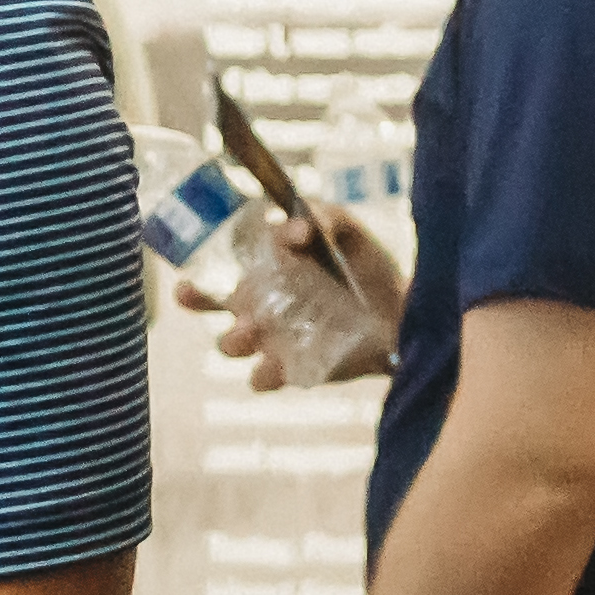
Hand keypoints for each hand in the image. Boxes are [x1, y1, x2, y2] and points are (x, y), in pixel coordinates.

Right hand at [187, 203, 401, 389]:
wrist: (407, 314)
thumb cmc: (370, 268)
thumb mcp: (347, 231)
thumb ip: (321, 216)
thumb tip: (295, 227)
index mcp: (265, 268)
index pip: (222, 258)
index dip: (214, 251)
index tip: (248, 243)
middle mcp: (259, 304)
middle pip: (211, 303)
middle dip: (196, 298)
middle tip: (188, 291)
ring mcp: (272, 339)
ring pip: (231, 343)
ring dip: (232, 337)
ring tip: (249, 330)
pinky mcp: (292, 370)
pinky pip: (262, 378)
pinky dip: (263, 374)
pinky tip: (273, 366)